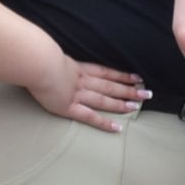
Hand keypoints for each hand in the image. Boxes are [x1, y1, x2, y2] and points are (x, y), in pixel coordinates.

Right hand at [32, 54, 148, 132]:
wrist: (37, 63)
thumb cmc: (38, 57)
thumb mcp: (53, 55)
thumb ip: (60, 61)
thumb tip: (56, 60)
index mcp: (79, 69)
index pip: (106, 72)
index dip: (122, 76)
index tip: (136, 77)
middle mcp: (83, 82)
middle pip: (111, 86)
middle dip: (130, 90)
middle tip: (147, 94)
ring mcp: (78, 95)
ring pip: (105, 100)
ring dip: (121, 103)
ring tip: (137, 106)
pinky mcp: (69, 107)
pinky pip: (91, 117)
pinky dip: (104, 123)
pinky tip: (117, 128)